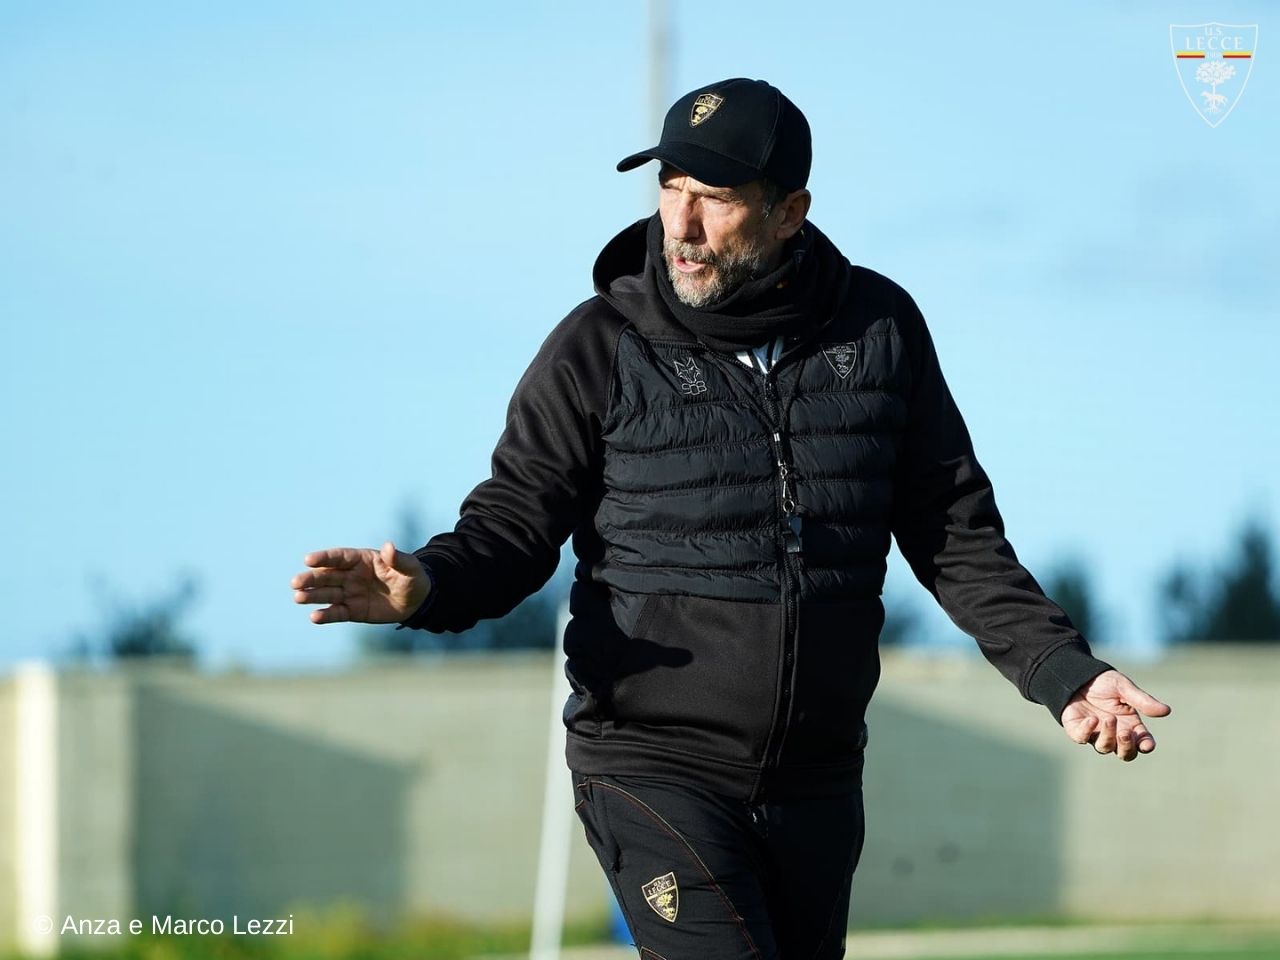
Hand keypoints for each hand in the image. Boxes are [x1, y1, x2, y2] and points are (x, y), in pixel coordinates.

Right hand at [291, 541, 431, 624]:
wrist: (417, 601)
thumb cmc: (412, 578)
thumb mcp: (410, 567)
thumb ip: (397, 559)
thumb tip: (389, 546)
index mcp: (361, 560)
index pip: (339, 557)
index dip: (324, 558)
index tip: (308, 559)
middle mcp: (351, 575)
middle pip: (327, 575)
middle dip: (311, 578)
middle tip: (295, 582)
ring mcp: (350, 593)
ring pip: (328, 594)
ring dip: (313, 596)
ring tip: (299, 598)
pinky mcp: (353, 611)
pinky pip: (337, 613)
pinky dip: (326, 616)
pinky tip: (314, 617)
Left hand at [1061, 669, 1170, 761]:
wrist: (1077, 675)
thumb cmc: (1103, 683)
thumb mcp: (1124, 687)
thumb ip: (1142, 700)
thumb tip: (1166, 711)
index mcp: (1131, 725)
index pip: (1143, 743)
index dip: (1146, 746)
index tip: (1147, 744)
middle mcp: (1115, 733)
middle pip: (1125, 754)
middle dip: (1126, 747)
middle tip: (1125, 733)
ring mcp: (1096, 734)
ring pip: (1104, 748)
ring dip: (1108, 736)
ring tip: (1109, 718)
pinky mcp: (1077, 730)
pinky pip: (1082, 738)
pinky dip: (1087, 731)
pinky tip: (1092, 719)